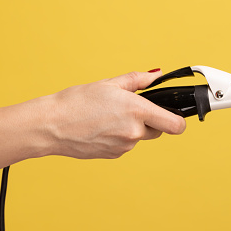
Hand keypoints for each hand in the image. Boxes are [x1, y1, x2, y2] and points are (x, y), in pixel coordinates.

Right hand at [45, 70, 185, 158]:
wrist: (50, 126)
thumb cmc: (76, 102)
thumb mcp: (110, 84)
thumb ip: (138, 80)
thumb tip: (155, 75)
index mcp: (137, 111)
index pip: (175, 125)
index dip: (180, 121)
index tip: (176, 116)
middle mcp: (134, 131)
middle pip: (159, 130)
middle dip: (151, 120)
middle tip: (130, 110)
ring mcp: (124, 146)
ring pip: (140, 137)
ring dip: (133, 129)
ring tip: (109, 117)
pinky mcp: (114, 155)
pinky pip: (126, 145)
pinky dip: (120, 137)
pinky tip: (102, 128)